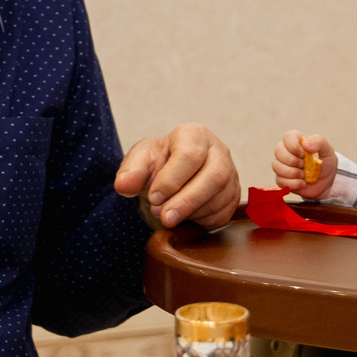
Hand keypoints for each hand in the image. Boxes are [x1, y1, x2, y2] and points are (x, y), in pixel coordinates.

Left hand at [115, 124, 240, 229]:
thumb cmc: (156, 163)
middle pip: (214, 177)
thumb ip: (130, 171)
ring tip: (168, 216)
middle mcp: (218, 151)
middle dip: (187, 201)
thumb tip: (123, 185)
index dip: (171, 180)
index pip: (190, 156)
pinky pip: (224, 213)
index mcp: (194, 135)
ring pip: (221, 197)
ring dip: (192, 213)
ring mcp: (231, 173)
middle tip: (164, 217)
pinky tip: (185, 217)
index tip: (153, 198)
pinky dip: (203, 221)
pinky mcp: (233, 195)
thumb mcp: (139, 161)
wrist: (169, 176)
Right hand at [272, 130, 339, 197]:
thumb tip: (305, 144)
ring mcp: (283, 165)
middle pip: (278, 151)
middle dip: (292, 160)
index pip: (287, 137)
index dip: (294, 146)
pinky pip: (280, 181)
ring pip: (276, 166)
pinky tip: (302, 183)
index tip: (303, 154)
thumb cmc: (325, 161)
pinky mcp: (282, 179)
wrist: (327, 181)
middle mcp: (286, 151)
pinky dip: (293, 184)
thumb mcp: (326, 149)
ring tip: (304, 175)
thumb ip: (318, 142)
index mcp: (296, 140)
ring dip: (292, 173)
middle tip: (304, 165)